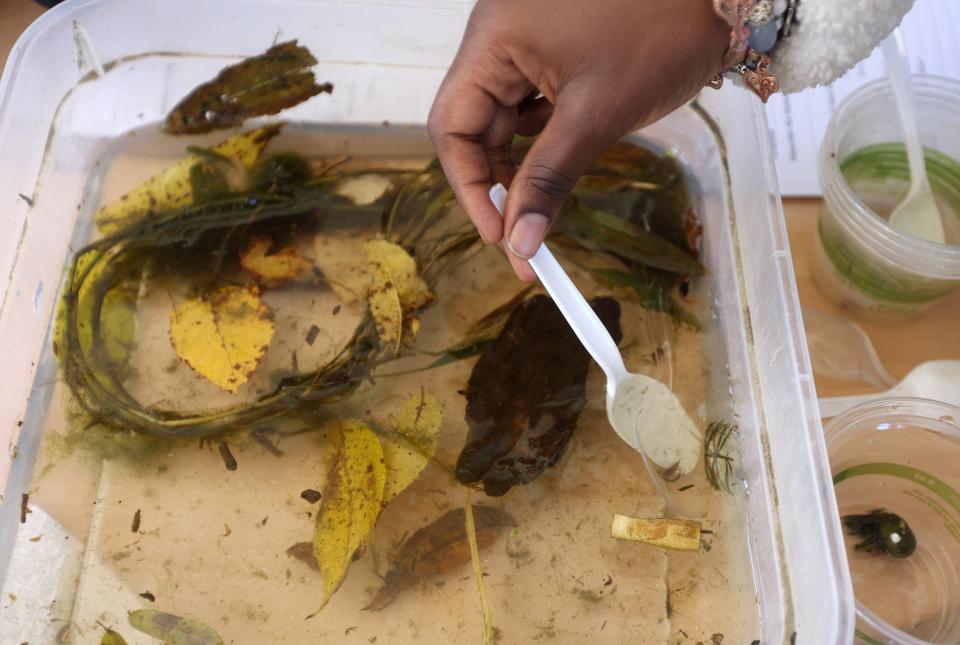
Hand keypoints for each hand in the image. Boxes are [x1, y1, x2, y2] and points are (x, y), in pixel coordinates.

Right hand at [428, 0, 727, 279]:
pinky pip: (533, 103)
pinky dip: (546, 137)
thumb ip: (547, 179)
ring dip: (524, 164)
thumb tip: (519, 242)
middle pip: (475, 125)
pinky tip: (570, 153)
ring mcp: (527, 39)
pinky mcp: (555, 48)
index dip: (470, 186)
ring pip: (506, 119)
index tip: (499, 235)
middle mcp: (499, 36)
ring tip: (549, 200)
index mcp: (493, 38)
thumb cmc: (659, 33)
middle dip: (499, 183)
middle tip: (525, 237)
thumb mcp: (596, 115)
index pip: (453, 125)